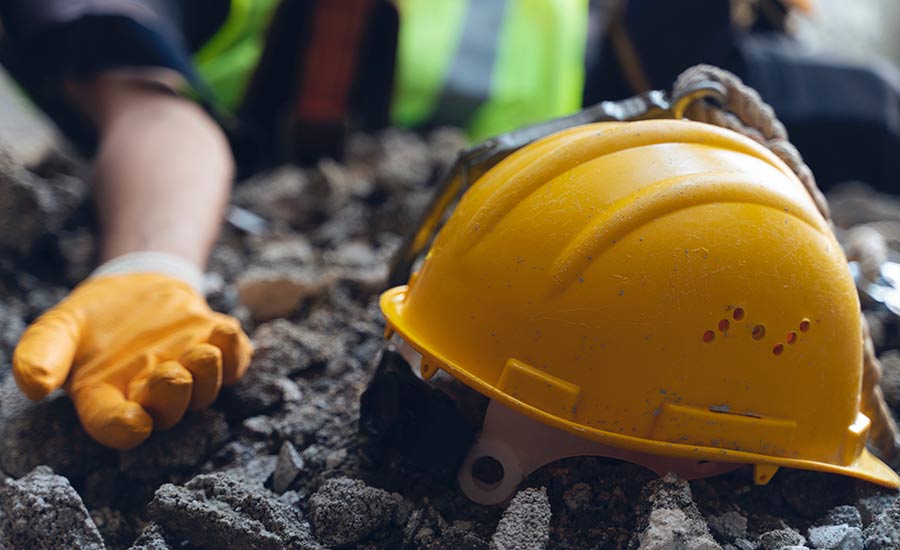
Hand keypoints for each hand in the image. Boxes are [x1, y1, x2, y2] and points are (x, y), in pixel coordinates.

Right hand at [12, 273, 251, 449]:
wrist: (134, 286)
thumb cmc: (93, 318)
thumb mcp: (59, 329)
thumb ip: (42, 353)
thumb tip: (35, 385)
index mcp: (107, 399)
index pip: (114, 424)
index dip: (124, 428)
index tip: (133, 422)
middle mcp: (151, 396)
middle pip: (167, 411)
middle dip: (172, 397)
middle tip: (172, 375)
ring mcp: (188, 375)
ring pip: (204, 391)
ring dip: (207, 376)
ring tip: (203, 353)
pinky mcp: (215, 352)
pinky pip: (234, 362)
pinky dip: (234, 351)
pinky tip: (226, 331)